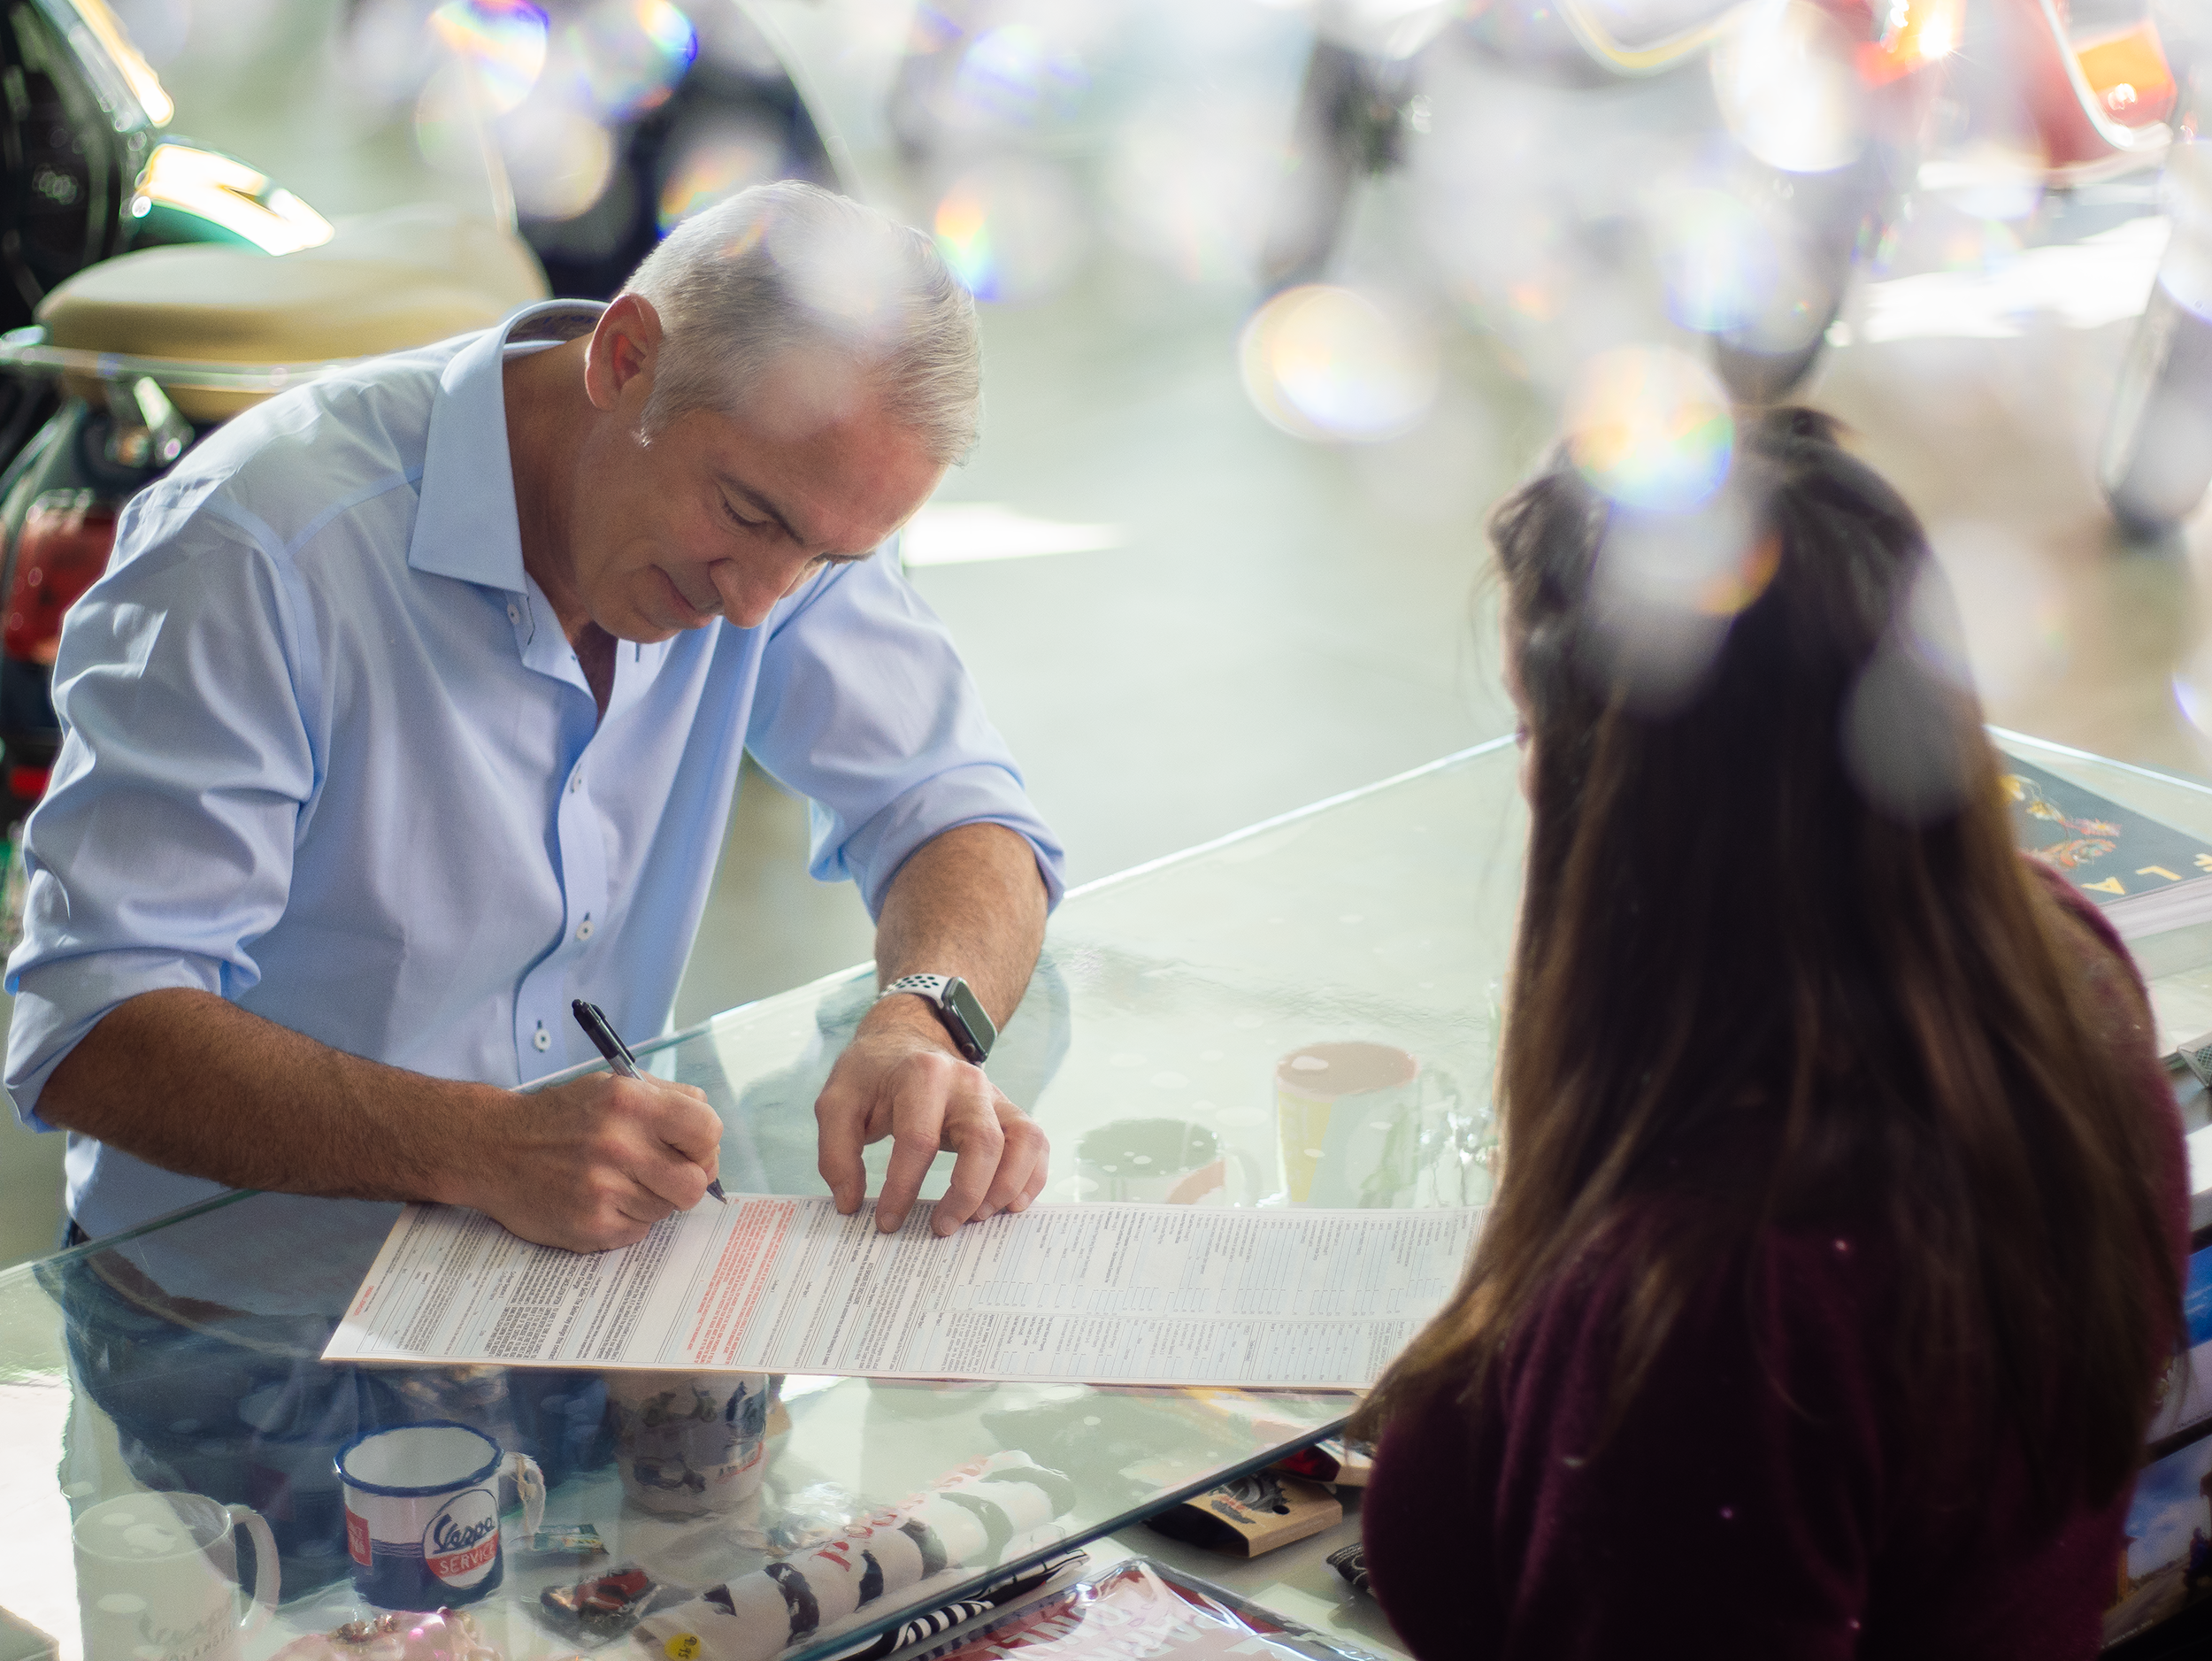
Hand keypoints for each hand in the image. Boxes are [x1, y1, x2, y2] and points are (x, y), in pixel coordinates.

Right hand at [446, 1072, 722, 1251]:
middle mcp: (619, 1145)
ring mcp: (603, 1189)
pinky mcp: (590, 1225)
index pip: (707, 1130)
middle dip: (687, 1180)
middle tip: (666, 1174)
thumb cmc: (558, 1117)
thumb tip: (709, 1131)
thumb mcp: (611, 1086)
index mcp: (631, 1103)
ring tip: (619, 1181)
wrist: (491, 1148)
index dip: (705, 1144)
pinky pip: (638, 1232)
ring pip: (667, 1210)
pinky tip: (601, 1199)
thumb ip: (667, 1099)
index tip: (693, 1149)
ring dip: (652, 1200)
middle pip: (695, 1183)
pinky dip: (627, 1219)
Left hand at [814, 997, 1049, 1234]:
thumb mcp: (836, 1103)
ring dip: (1006, 1187)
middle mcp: (967, 1082)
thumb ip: (836, 1153)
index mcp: (922, 1076)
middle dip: (965, 1195)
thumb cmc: (871, 1076)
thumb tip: (851, 1203)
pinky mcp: (1008, 1111)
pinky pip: (1036, 1142)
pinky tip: (1009, 1205)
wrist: (905, 1041)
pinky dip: (1032, 1177)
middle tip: (942, 1229)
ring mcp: (994, 1095)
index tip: (886, 1222)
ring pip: (1023, 1141)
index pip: (918, 1140)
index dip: (902, 1189)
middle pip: (984, 1143)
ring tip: (979, 1219)